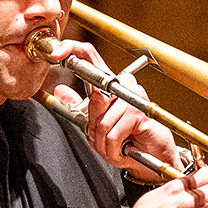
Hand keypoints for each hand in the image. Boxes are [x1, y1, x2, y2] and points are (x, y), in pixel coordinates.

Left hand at [48, 44, 179, 178]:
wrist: (152, 157)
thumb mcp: (96, 124)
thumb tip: (59, 89)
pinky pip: (113, 133)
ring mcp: (133, 97)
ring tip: (114, 146)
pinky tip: (122, 148)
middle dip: (92, 126)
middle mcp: (123, 84)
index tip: (56, 55)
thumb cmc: (129, 140)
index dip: (72, 49)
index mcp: (110, 83)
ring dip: (103, 141)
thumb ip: (79, 106)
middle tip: (101, 138)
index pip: (90, 56)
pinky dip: (113, 147)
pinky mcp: (139, 113)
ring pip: (102, 121)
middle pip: (94, 97)